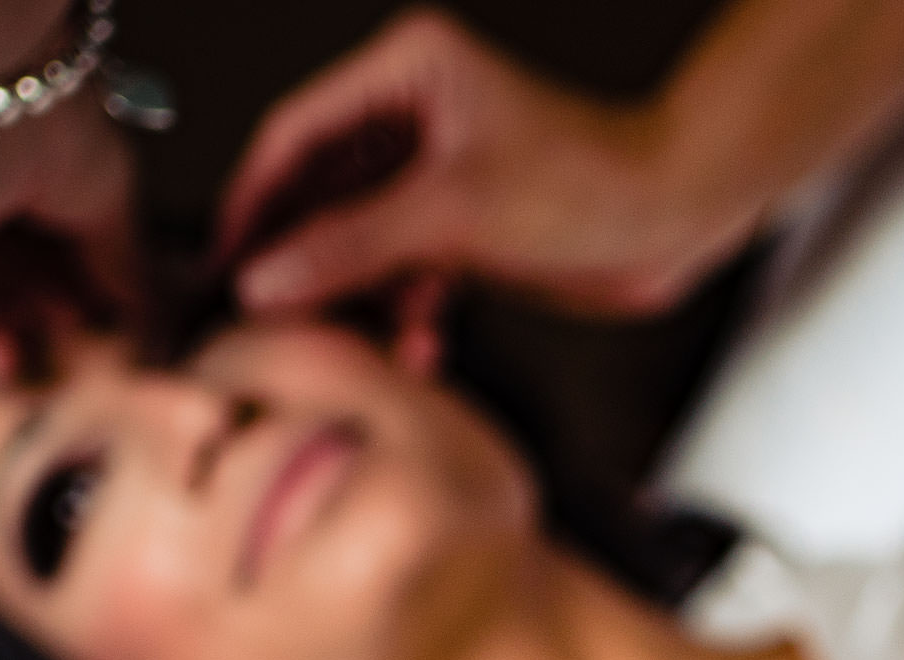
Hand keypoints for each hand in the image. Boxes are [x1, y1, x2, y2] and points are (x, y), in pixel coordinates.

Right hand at [220, 10, 751, 324]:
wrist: (680, 219)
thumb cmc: (596, 183)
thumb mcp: (453, 215)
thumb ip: (351, 246)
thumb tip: (268, 276)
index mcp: (408, 72)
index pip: (296, 134)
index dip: (253, 201)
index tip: (223, 260)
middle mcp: (418, 114)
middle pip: (323, 193)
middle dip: (305, 261)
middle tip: (271, 316)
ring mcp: (441, 171)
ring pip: (363, 240)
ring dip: (360, 296)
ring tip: (352, 341)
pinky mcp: (467, 223)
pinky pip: (407, 268)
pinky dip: (407, 308)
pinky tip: (417, 344)